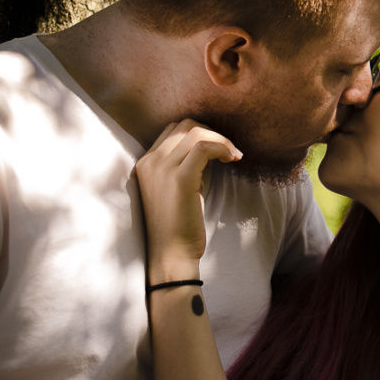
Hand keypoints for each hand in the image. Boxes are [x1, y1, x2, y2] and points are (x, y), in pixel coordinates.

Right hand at [135, 119, 241, 282]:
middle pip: (184, 125)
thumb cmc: (180, 225)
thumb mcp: (181, 187)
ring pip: (195, 132)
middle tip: (229, 152)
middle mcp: (150, 161)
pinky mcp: (179, 179)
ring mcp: (161, 169)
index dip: (201, 133)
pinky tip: (233, 160)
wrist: (171, 255)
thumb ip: (190, 165)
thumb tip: (214, 146)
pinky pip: (204, 147)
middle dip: (212, 133)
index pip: (173, 129)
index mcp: (146, 163)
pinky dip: (223, 147)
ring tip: (234, 156)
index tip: (219, 149)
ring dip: (220, 139)